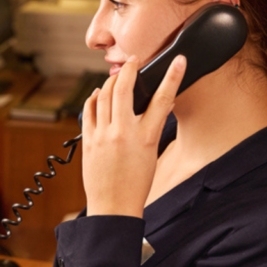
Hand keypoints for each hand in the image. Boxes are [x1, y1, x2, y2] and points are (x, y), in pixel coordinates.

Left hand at [81, 55, 185, 217]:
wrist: (114, 206)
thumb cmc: (136, 184)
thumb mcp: (152, 155)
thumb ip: (151, 129)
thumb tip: (155, 109)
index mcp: (146, 138)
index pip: (163, 99)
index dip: (173, 76)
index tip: (179, 60)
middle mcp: (123, 133)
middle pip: (125, 89)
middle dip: (130, 69)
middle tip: (133, 61)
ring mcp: (102, 135)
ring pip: (105, 95)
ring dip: (111, 81)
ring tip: (118, 76)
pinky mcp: (87, 140)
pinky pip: (89, 110)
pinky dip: (94, 98)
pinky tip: (99, 93)